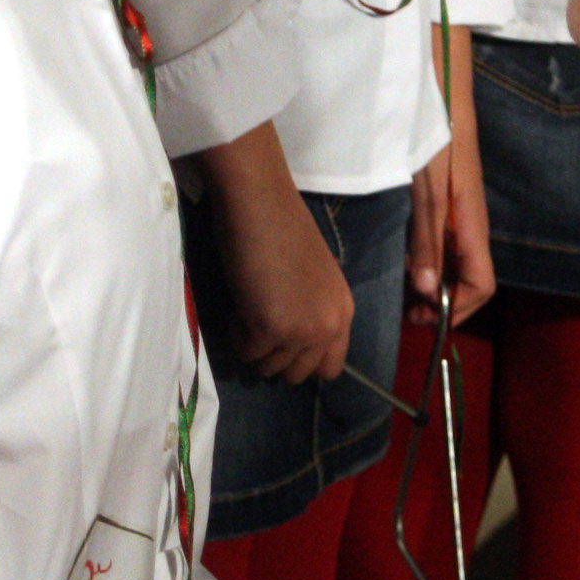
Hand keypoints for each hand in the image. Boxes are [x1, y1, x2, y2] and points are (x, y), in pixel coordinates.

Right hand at [199, 129, 354, 383]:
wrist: (261, 205)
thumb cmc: (283, 229)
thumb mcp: (315, 280)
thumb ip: (313, 312)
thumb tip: (293, 345)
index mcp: (343, 312)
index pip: (331, 368)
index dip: (303, 361)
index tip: (282, 344)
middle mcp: (328, 327)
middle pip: (298, 375)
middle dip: (274, 358)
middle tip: (258, 326)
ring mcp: (301, 330)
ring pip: (269, 369)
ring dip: (253, 345)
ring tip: (248, 308)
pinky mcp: (269, 329)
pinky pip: (246, 353)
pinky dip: (236, 335)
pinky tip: (238, 304)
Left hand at [406, 29, 494, 321]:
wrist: (440, 88)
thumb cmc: (438, 135)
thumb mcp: (428, 190)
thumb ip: (428, 239)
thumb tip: (428, 290)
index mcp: (471, 224)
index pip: (480, 285)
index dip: (458, 310)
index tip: (425, 319)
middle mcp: (469, 223)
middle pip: (468, 279)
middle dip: (442, 302)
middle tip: (407, 312)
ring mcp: (458, 211)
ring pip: (454, 262)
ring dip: (433, 283)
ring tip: (402, 292)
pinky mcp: (445, 199)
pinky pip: (443, 242)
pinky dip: (427, 259)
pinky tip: (404, 258)